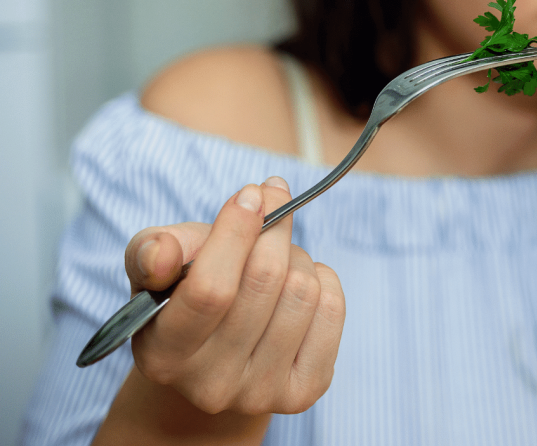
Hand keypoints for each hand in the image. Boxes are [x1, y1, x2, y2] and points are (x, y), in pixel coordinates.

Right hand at [123, 177, 345, 414]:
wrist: (213, 359)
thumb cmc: (184, 297)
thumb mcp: (154, 269)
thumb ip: (151, 252)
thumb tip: (163, 252)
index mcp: (164, 354)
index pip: (210, 289)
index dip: (237, 232)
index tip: (252, 195)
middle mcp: (210, 384)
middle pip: (266, 280)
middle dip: (273, 229)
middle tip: (271, 208)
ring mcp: (260, 393)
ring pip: (303, 290)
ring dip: (296, 257)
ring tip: (276, 260)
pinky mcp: (302, 392)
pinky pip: (331, 309)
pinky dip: (322, 279)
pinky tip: (298, 284)